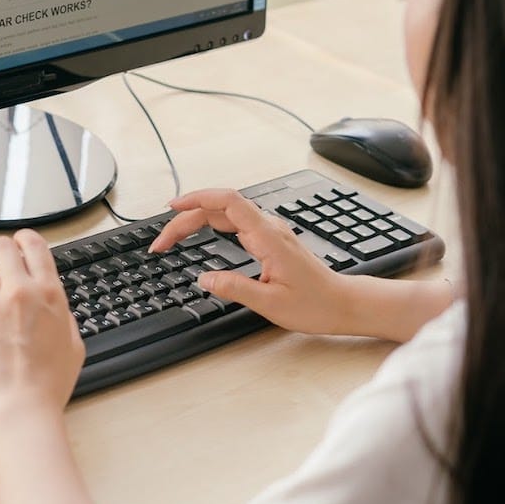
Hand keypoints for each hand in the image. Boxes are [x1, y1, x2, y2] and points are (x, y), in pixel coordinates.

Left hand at [0, 229, 84, 430]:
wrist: (21, 410)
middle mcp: (19, 294)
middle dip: (2, 250)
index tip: (22, 241)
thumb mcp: (74, 347)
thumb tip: (55, 307)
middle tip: (0, 257)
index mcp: (50, 296)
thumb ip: (64, 318)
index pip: (36, 248)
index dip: (27, 239)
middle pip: (4, 249)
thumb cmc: (49, 386)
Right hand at [151, 188, 352, 335]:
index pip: (227, 202)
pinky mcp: (269, 240)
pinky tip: (199, 234)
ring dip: (196, 221)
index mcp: (268, 237)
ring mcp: (269, 232)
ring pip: (226, 214)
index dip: (196, 199)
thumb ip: (234, 288)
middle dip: (186, 219)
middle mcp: (268, 228)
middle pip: (219, 208)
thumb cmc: (314, 304)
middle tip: (161, 243)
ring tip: (171, 238)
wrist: (342, 304)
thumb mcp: (271, 303)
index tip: (171, 207)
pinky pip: (234, 222)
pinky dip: (210, 224)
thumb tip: (203, 278)